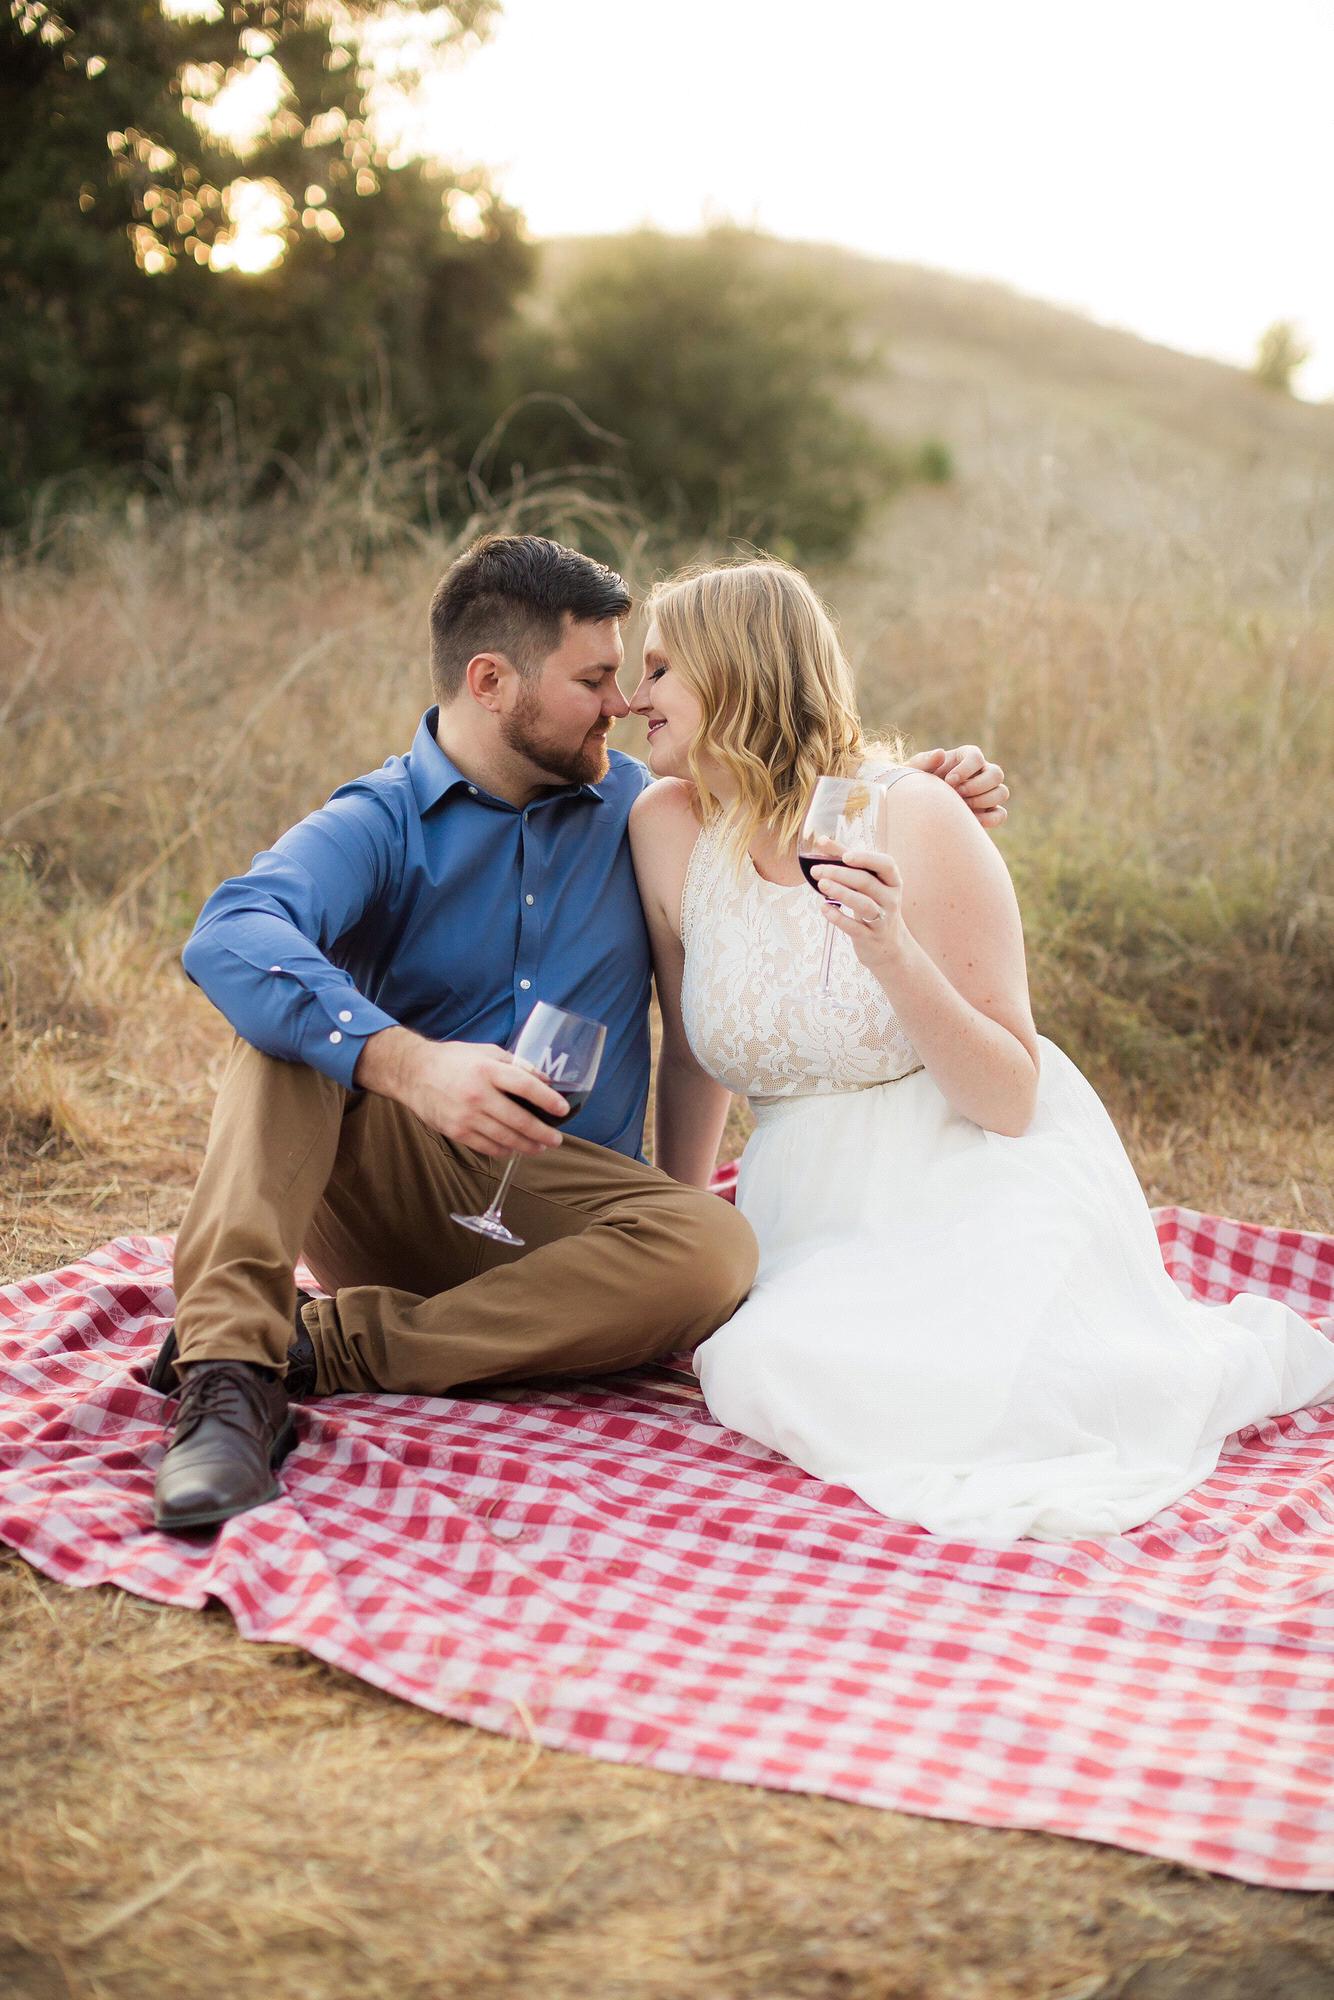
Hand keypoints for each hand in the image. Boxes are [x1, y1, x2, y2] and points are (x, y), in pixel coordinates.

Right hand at [358, 1028, 568, 1156]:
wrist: (413, 1073)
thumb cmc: (454, 1060)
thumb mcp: (486, 1051)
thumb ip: (516, 1064)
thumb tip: (545, 1079)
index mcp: (487, 1070)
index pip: (526, 1086)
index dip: (548, 1100)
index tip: (563, 1109)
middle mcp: (478, 1095)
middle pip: (519, 1120)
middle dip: (543, 1133)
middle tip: (556, 1139)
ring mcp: (466, 1116)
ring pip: (505, 1139)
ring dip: (527, 1146)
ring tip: (540, 1147)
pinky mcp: (457, 1132)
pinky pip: (487, 1147)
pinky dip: (504, 1150)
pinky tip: (514, 1148)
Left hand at [811, 849, 906, 971]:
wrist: (888, 945)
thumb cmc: (874, 905)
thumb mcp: (868, 884)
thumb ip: (847, 861)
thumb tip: (822, 840)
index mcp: (892, 881)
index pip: (886, 864)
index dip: (866, 858)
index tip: (845, 856)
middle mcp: (891, 899)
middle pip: (867, 882)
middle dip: (840, 874)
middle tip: (817, 870)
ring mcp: (882, 919)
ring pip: (863, 904)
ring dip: (841, 892)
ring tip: (821, 884)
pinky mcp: (870, 937)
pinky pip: (854, 927)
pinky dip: (838, 917)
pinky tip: (824, 908)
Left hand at [911, 745, 1008, 825]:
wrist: (917, 808)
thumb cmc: (916, 784)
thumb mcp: (914, 771)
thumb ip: (925, 761)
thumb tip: (941, 753)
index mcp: (965, 757)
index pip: (977, 757)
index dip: (966, 769)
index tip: (949, 781)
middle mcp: (981, 772)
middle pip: (996, 774)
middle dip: (977, 786)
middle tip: (957, 794)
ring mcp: (987, 792)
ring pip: (1002, 793)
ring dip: (983, 801)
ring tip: (962, 807)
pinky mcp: (987, 812)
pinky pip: (1000, 815)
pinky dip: (989, 819)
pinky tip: (970, 820)